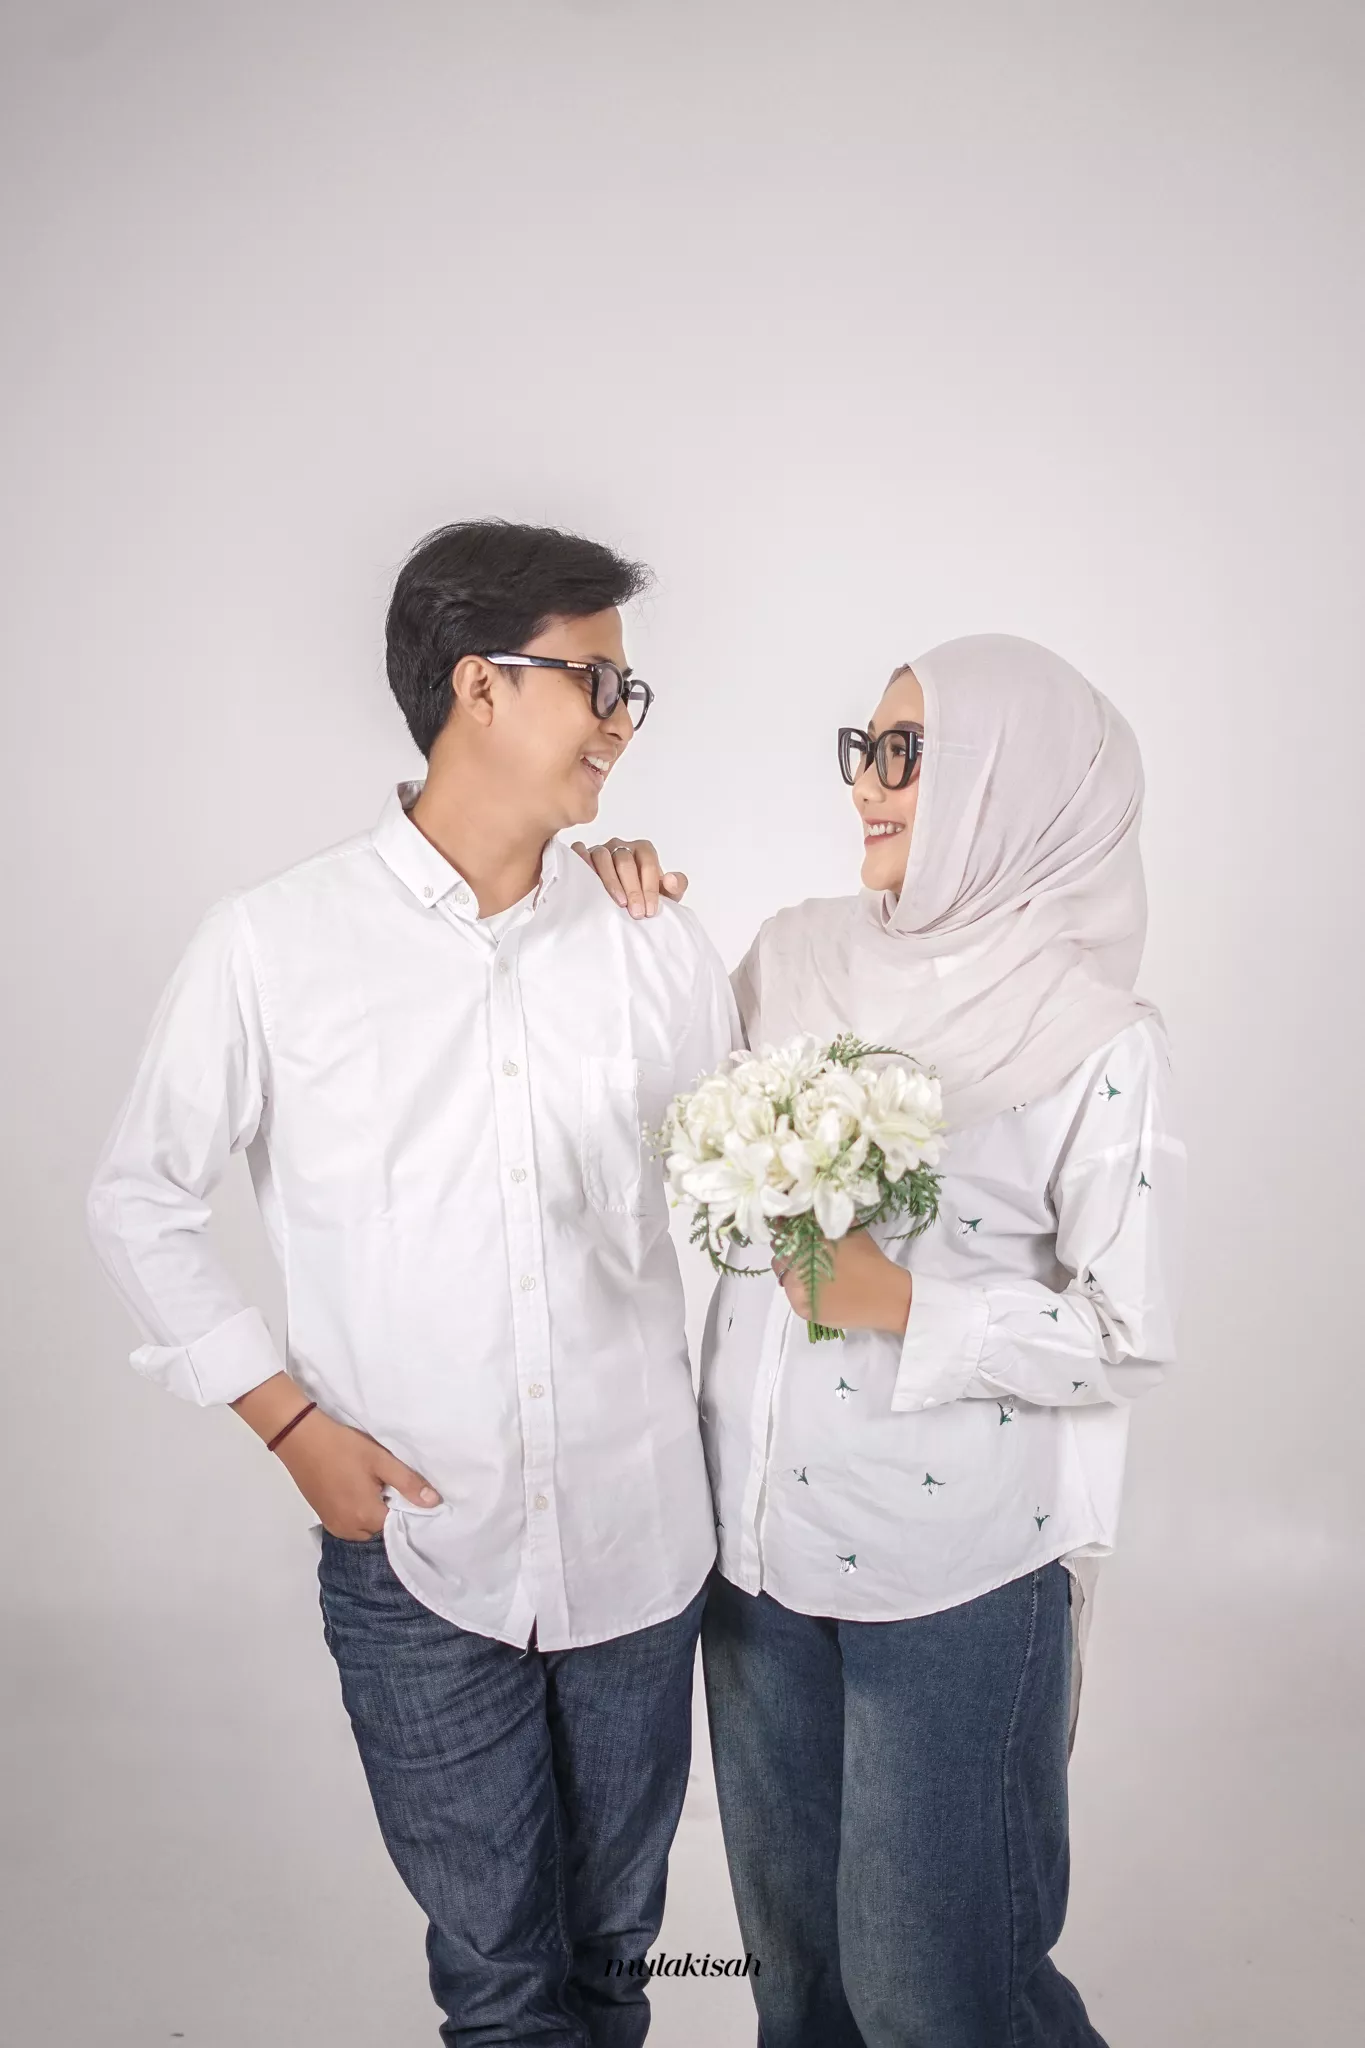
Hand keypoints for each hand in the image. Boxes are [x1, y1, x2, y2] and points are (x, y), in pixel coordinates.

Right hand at [274, 1407, 441, 1540]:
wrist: (300, 1438)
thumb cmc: (343, 1447)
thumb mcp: (380, 1460)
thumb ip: (408, 1483)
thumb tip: (434, 1503)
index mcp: (365, 1516)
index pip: (398, 1525)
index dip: (406, 1509)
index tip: (408, 1492)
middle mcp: (349, 1529)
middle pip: (381, 1528)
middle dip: (388, 1511)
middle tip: (388, 1485)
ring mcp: (334, 1525)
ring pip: (364, 1528)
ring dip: (372, 1513)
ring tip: (373, 1486)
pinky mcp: (324, 1518)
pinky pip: (349, 1524)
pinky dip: (357, 1513)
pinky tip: (357, 1490)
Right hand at [570, 837, 688, 918]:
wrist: (623, 905)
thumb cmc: (644, 898)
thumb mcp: (665, 896)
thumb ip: (676, 886)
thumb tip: (672, 879)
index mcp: (642, 850)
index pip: (647, 861)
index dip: (650, 887)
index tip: (650, 910)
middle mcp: (620, 846)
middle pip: (625, 861)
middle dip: (633, 889)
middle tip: (636, 913)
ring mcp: (600, 850)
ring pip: (602, 857)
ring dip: (611, 882)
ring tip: (619, 903)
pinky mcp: (582, 855)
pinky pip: (579, 854)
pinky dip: (582, 866)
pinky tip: (589, 886)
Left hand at [774, 1231, 912, 1334]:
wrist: (886, 1296)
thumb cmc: (869, 1260)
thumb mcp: (847, 1230)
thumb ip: (824, 1220)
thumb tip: (807, 1210)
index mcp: (804, 1245)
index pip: (781, 1234)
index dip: (786, 1231)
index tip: (793, 1231)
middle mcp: (794, 1269)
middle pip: (779, 1257)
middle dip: (789, 1253)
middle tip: (807, 1253)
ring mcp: (796, 1292)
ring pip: (786, 1278)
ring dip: (794, 1273)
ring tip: (816, 1272)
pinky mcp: (803, 1311)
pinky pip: (794, 1296)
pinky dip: (803, 1291)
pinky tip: (821, 1288)